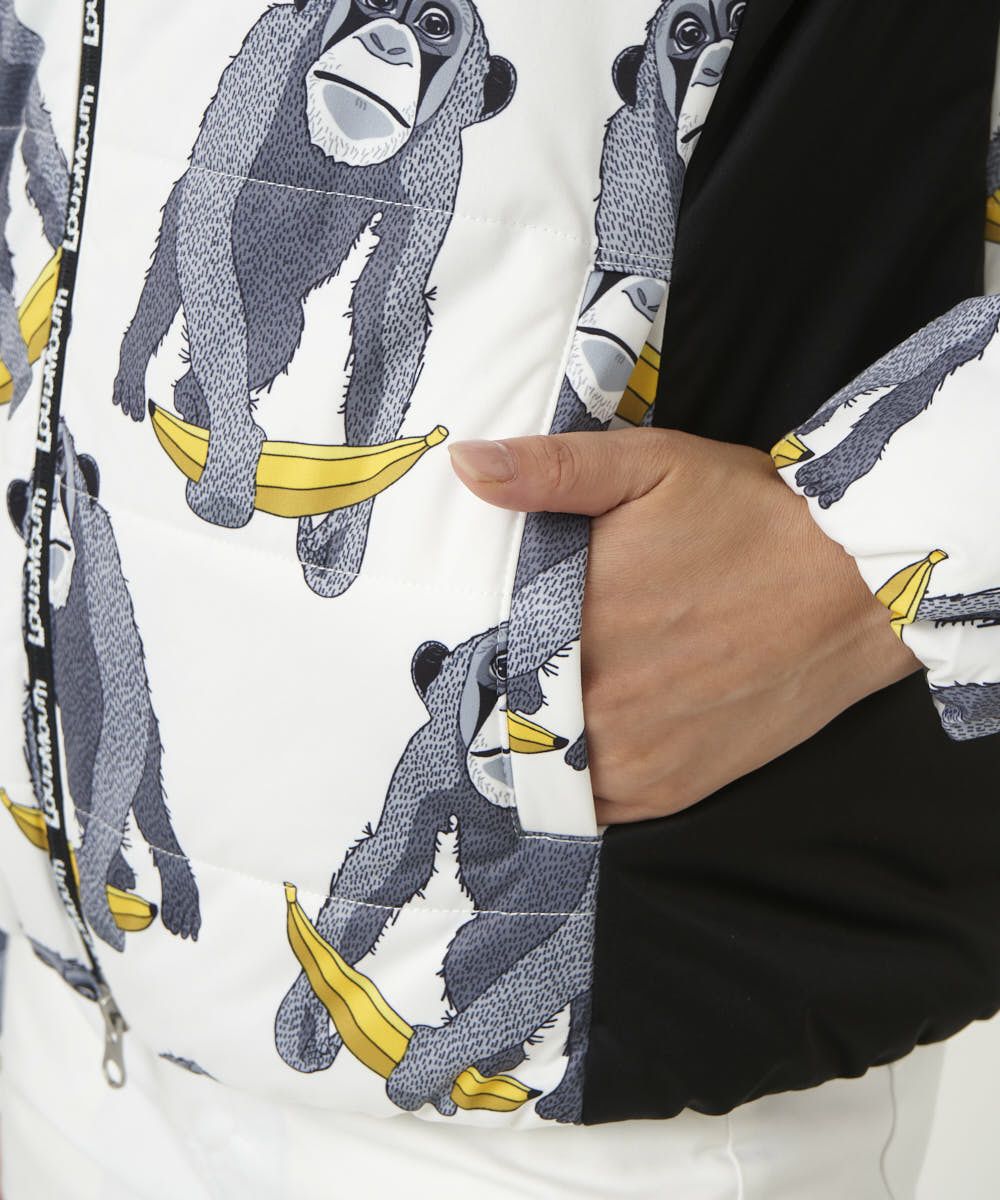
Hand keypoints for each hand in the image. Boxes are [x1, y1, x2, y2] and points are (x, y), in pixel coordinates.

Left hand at [449, 428, 919, 824]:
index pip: (475, 661)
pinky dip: (575, 778)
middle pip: (503, 720)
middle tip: (486, 671)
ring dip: (529, 742)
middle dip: (488, 697)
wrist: (856, 587)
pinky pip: (592, 803)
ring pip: (542, 769)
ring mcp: (637, 761)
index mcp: (578, 628)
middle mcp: (601, 709)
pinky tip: (578, 739)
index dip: (458, 653)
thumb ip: (551, 470)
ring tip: (528, 705)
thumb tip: (467, 466)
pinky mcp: (672, 791)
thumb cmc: (750, 519)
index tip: (452, 641)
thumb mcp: (649, 466)